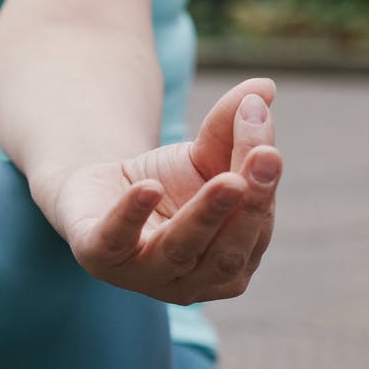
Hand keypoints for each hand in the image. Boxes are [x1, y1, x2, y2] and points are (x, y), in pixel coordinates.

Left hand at [35, 77, 282, 306]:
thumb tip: (264, 87)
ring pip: (182, 249)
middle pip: (230, 247)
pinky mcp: (101, 258)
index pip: (257, 221)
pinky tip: (148, 187)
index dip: (265, 181)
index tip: (269, 138)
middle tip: (265, 158)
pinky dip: (133, 215)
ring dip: (206, 214)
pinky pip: (118, 241)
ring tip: (227, 179)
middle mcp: (198, 281)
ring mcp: (148, 277)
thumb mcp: (203, 153)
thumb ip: (232, 126)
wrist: (99, 190)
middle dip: (249, 204)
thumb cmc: (167, 181)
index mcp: (237, 260)